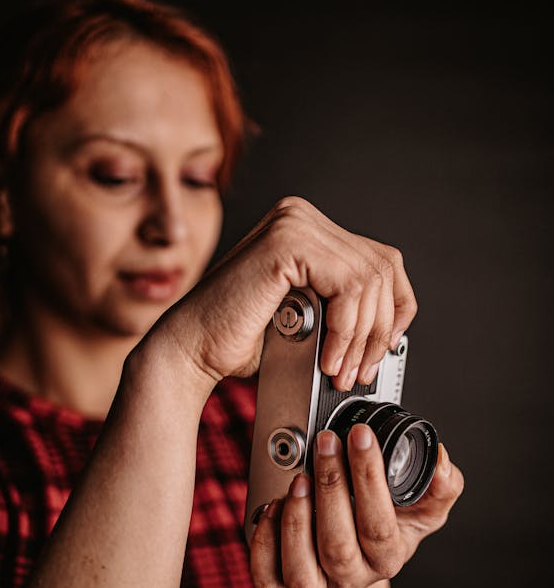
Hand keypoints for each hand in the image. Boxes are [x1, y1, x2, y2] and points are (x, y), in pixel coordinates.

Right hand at [159, 196, 416, 391]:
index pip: (381, 259)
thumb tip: (392, 325)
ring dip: (363, 337)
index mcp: (305, 228)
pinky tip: (328, 355)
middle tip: (361, 369)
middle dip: (381, 328)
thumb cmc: (238, 340)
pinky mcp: (287, 244)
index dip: (395, 308)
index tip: (382, 348)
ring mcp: (293, 224)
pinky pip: (349, 286)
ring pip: (371, 280)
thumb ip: (343, 304)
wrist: (191, 350)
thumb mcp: (308, 316)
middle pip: (383, 267)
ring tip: (341, 370)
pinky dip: (347, 330)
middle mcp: (300, 216)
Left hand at [249, 424, 463, 587]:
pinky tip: (273, 506)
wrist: (357, 559)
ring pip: (301, 569)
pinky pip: (267, 575)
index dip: (369, 480)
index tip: (360, 437)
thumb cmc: (389, 526)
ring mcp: (316, 583)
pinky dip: (265, 541)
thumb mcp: (423, 508)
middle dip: (330, 488)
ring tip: (300, 478)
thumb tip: (440, 462)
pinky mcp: (282, 581)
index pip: (379, 526)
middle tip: (326, 444)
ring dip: (297, 520)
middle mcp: (352, 576)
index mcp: (387, 557)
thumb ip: (440, 485)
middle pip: (338, 546)